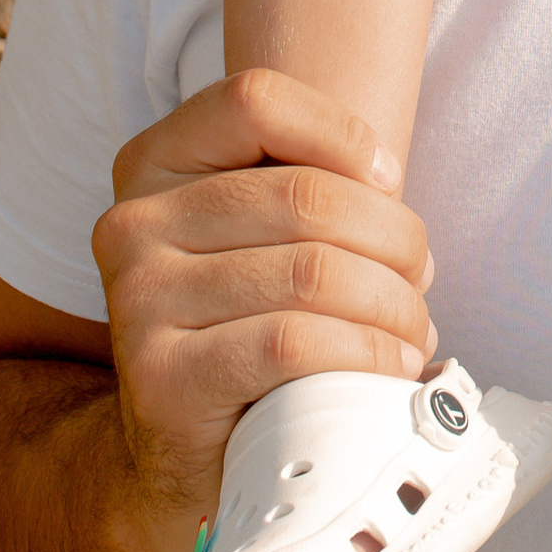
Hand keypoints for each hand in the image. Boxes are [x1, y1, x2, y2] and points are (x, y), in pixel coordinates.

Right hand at [89, 71, 438, 551]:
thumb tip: (399, 209)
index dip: (341, 133)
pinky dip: (364, 351)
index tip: (388, 180)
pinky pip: (293, 343)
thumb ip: (309, 190)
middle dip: (393, 237)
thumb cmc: (242, 325)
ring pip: (312, 272)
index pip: (256, 100)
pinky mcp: (161, 377)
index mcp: (151, 164)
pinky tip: (390, 365)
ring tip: (414, 327)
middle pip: (304, 195)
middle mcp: (131, 224)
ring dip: (392, 302)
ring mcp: (137, 301)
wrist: (178, 451)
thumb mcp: (258, 237)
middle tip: (420, 277)